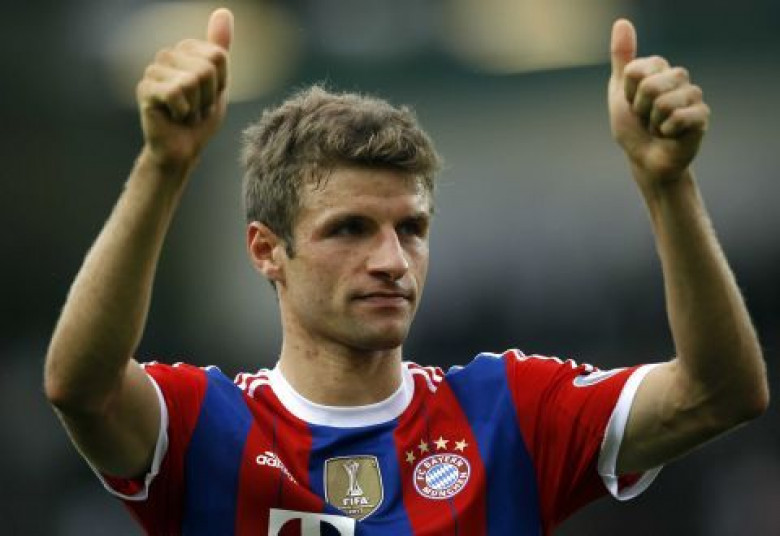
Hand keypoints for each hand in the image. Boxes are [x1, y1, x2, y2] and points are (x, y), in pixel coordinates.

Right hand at [136, 8, 233, 170]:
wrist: (183, 148)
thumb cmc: (200, 117)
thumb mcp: (219, 82)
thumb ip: (220, 47)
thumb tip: (223, 11)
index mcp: (186, 50)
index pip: (218, 56)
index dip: (220, 84)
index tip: (209, 97)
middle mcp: (167, 55)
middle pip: (206, 68)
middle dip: (208, 96)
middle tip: (196, 108)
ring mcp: (153, 70)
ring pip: (192, 80)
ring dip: (196, 106)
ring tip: (186, 113)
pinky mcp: (145, 89)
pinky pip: (176, 92)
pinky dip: (183, 111)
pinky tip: (174, 116)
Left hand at [608, 19, 709, 186]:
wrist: (645, 159)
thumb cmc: (633, 127)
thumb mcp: (619, 91)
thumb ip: (622, 58)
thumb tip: (622, 22)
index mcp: (660, 68)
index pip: (635, 71)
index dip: (628, 94)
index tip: (632, 104)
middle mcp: (679, 77)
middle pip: (649, 85)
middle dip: (640, 109)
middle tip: (646, 119)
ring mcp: (693, 95)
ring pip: (663, 103)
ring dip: (652, 122)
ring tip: (658, 127)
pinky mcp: (702, 115)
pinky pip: (678, 117)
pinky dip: (666, 131)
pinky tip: (671, 135)